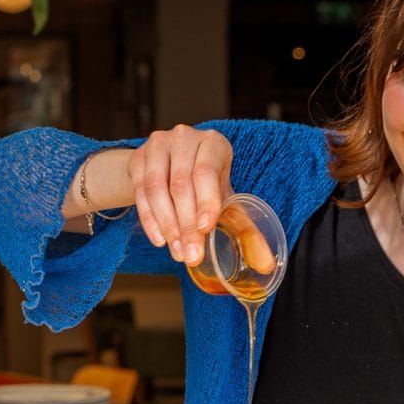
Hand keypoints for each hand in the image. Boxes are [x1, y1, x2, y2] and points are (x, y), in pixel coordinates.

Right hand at [128, 124, 232, 264]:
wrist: (171, 165)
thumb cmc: (206, 184)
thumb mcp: (226, 198)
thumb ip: (245, 229)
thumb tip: (266, 264)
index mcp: (213, 144)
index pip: (206, 172)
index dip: (205, 201)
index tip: (205, 229)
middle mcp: (184, 138)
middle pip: (181, 184)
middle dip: (186, 225)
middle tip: (191, 255)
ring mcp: (157, 145)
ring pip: (156, 188)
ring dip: (167, 225)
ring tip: (177, 252)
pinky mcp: (137, 158)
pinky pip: (139, 192)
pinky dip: (149, 219)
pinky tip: (160, 240)